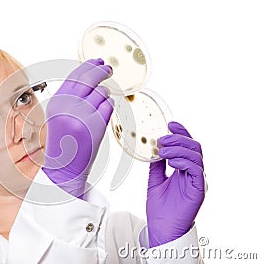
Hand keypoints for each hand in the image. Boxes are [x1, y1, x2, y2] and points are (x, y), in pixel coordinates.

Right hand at [42, 59, 113, 197]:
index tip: (98, 61)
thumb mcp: (59, 114)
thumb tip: (89, 74)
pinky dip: (108, 108)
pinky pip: (109, 106)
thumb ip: (71, 96)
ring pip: (102, 92)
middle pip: (90, 78)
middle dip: (101, 70)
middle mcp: (68, 104)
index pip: (75, 75)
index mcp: (57, 101)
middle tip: (108, 68)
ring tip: (98, 107)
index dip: (89, 65)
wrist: (64, 166)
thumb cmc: (63, 141)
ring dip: (104, 96)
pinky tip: (101, 115)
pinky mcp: (96, 124)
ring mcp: (82, 114)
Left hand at [146, 121, 205, 246]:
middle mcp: (193, 172)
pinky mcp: (199, 190)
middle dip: (178, 139)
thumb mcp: (154, 180)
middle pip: (193, 147)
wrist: (161, 228)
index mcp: (184, 169)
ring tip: (163, 151)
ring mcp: (197, 180)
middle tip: (162, 138)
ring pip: (196, 156)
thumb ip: (156, 164)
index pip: (187, 145)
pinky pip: (196, 170)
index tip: (170, 124)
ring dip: (179, 149)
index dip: (181, 133)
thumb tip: (153, 148)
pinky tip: (171, 161)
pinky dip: (184, 162)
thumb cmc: (160, 207)